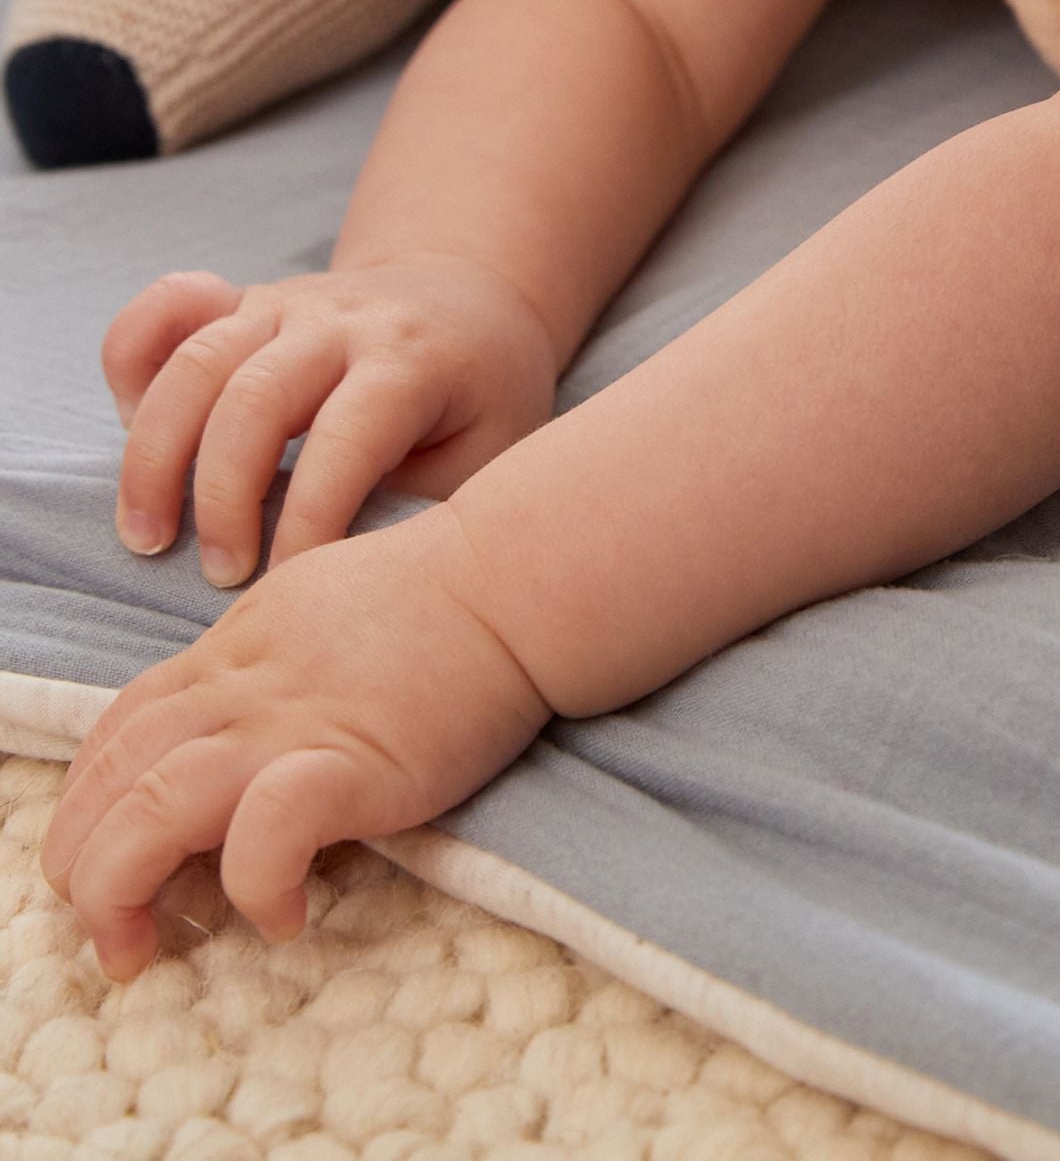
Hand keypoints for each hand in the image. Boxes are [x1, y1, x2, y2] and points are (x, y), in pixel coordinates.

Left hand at [41, 505, 550, 981]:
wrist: (515, 579)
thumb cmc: (442, 597)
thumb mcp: (320, 605)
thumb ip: (269, 661)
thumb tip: (243, 724)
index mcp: (236, 647)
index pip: (121, 726)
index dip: (87, 798)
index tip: (94, 852)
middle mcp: (244, 685)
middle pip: (114, 773)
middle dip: (79, 859)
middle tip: (103, 925)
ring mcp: (291, 724)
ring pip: (153, 807)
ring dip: (119, 888)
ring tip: (135, 945)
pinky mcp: (350, 762)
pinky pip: (265, 837)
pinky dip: (253, 886)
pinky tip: (281, 916)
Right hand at [104, 257, 560, 586]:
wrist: (471, 303)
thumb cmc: (482, 400)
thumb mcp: (492, 452)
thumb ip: (428, 504)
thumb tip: (356, 582)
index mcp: (411, 359)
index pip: (347, 438)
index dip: (309, 520)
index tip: (287, 589)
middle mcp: (341, 321)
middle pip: (254, 397)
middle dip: (223, 497)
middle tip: (220, 576)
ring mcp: (285, 303)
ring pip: (196, 362)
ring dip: (156, 454)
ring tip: (147, 536)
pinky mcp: (243, 300)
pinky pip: (167, 306)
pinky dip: (132, 355)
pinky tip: (126, 422)